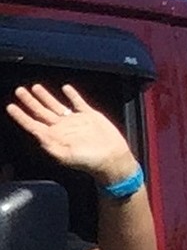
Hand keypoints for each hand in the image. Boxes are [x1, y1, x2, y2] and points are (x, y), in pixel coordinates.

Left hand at [6, 84, 136, 183]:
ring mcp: (76, 121)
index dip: (21, 116)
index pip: (33, 124)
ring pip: (56, 106)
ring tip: (35, 87)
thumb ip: (49, 144)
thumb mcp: (66, 156)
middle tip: (19, 91)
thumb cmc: (90, 162)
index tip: (11, 106)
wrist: (112, 159)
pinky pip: (78, 103)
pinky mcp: (90, 116)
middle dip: (29, 101)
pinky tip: (66, 88)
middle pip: (41, 112)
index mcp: (55, 137)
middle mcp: (63, 128)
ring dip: (45, 97)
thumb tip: (36, 133)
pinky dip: (72, 94)